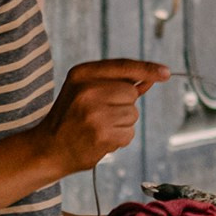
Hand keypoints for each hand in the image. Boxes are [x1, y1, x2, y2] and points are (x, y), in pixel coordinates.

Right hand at [35, 59, 169, 173]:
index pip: (123, 66)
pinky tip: (100, 139)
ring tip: (98, 127)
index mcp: (82, 73)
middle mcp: (88, 90)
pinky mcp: (102, 134)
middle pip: (131, 92)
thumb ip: (116, 82)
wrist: (49, 149)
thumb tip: (151, 77)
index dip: (147, 69)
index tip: (166, 73)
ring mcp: (95, 113)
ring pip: (133, 114)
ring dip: (122, 123)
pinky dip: (120, 138)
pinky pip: (129, 133)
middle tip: (101, 114)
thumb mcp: (85, 90)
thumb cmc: (71, 117)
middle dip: (124, 104)